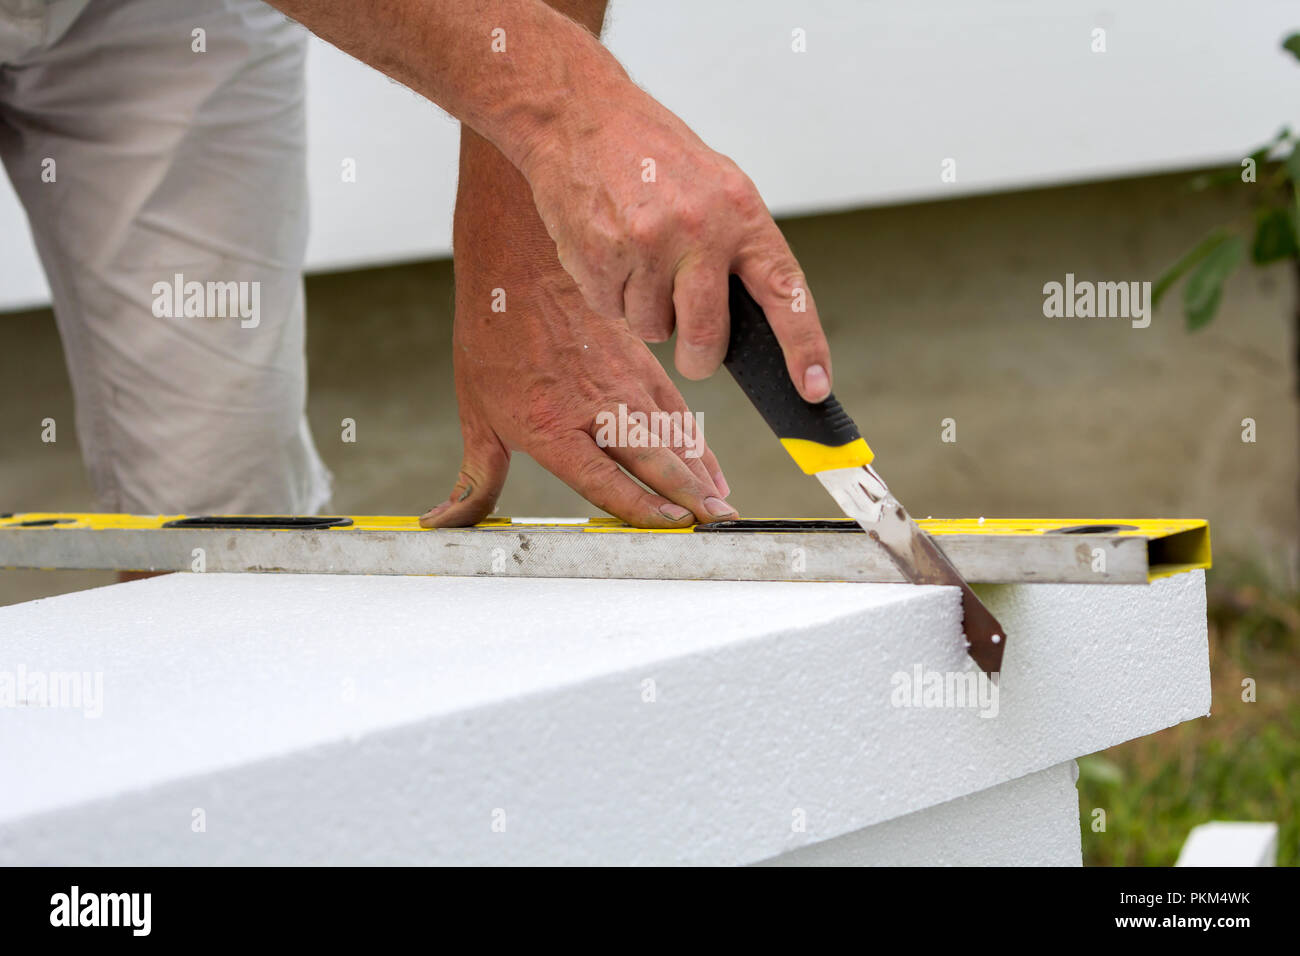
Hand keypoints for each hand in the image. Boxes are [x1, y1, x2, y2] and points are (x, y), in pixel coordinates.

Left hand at [420, 259, 734, 528]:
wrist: (520, 263)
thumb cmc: (495, 336)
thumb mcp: (475, 414)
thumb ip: (475, 480)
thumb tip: (446, 523)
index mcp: (550, 424)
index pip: (602, 477)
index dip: (640, 505)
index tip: (670, 525)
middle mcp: (593, 406)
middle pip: (652, 457)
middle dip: (688, 495)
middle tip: (716, 524)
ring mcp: (624, 384)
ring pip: (674, 437)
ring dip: (702, 475)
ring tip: (723, 508)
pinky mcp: (643, 367)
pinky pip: (680, 413)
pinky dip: (700, 445)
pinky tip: (713, 472)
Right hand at [518, 82, 832, 402]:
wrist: (580, 115)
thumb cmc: (653, 155)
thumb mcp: (717, 185)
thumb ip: (738, 247)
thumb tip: (753, 325)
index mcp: (740, 213)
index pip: (785, 292)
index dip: (804, 347)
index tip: (814, 388)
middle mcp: (698, 229)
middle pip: (706, 337)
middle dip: (698, 356)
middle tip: (692, 348)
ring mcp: (646, 243)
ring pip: (653, 330)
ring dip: (646, 311)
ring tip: (639, 259)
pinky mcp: (599, 255)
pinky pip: (612, 312)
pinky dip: (611, 295)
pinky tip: (610, 252)